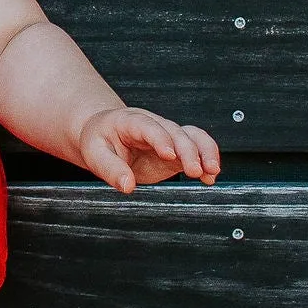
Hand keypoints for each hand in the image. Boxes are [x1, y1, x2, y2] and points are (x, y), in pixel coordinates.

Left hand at [76, 105, 222, 194]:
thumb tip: (127, 186)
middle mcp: (154, 126)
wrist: (105, 132)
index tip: (169, 155)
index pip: (148, 127)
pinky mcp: (176, 151)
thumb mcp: (94, 153)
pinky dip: (206, 161)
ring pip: (193, 137)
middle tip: (194, 170)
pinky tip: (209, 178)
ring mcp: (168, 137)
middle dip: (188, 150)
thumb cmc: (99, 140)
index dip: (160, 139)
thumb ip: (110, 169)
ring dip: (205, 152)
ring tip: (212, 172)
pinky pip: (196, 150)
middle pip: (176, 132)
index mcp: (131, 121)